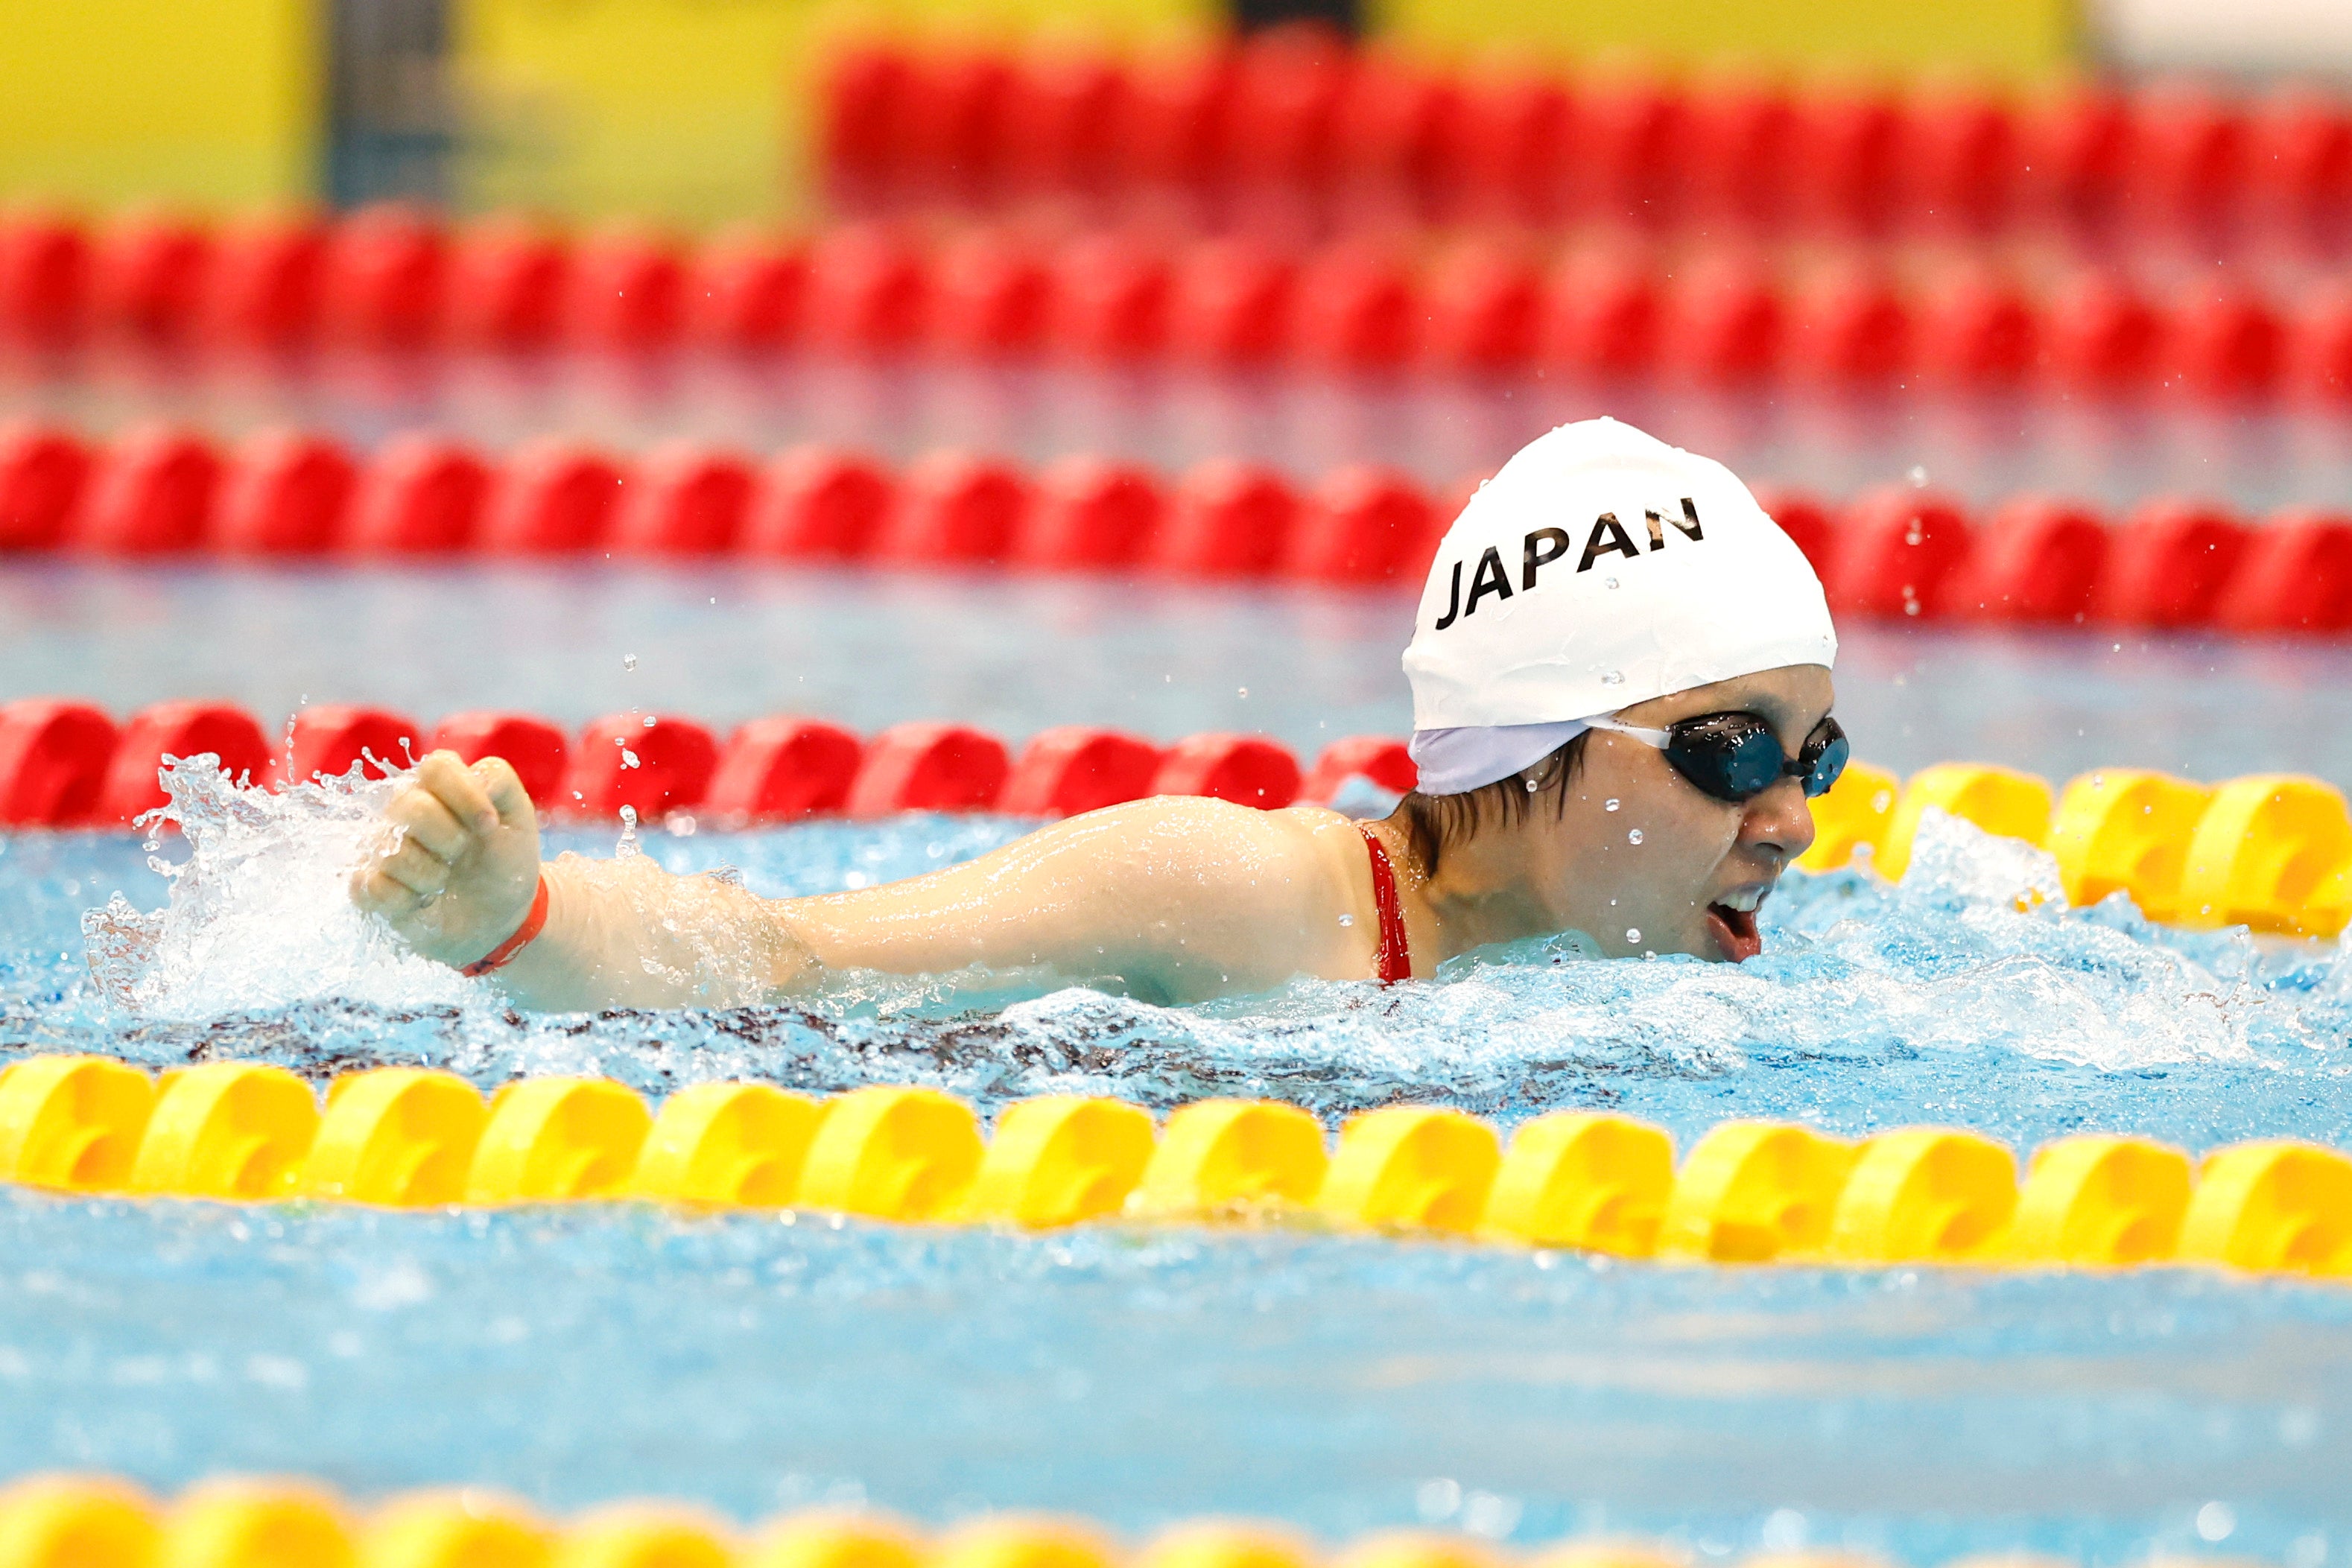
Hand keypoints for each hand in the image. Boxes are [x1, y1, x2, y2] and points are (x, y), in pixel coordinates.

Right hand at [352, 751, 542, 969]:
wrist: (502, 913)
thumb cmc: (505, 859)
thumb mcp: (518, 815)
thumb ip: (499, 780)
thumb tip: (471, 778)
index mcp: (440, 788)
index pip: (436, 766)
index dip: (465, 794)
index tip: (489, 826)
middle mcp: (404, 811)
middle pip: (410, 807)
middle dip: (450, 838)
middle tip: (464, 854)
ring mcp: (384, 848)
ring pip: (391, 852)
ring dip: (431, 875)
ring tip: (445, 881)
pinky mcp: (372, 887)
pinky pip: (370, 887)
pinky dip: (405, 900)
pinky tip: (423, 902)